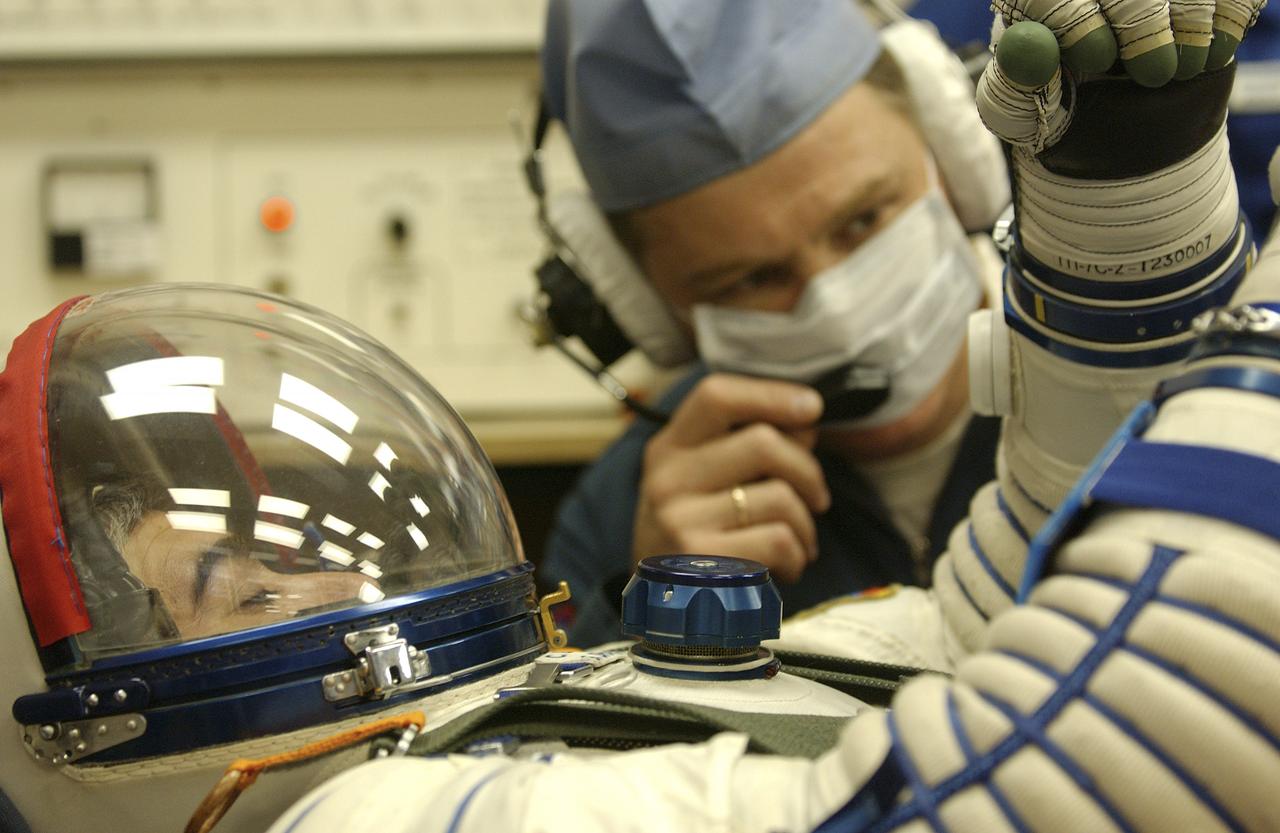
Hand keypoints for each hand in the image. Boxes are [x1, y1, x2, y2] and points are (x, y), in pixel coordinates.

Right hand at [632, 374, 830, 582]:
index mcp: (669, 447)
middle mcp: (667, 478)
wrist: (659, 603)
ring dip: (807, 523)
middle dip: (808, 470)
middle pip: (763, 443)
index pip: (716, 395)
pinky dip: (797, 555)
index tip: (812, 408)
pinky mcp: (702, 563)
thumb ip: (747, 445)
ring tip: (799, 541)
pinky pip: (778, 540)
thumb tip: (805, 422)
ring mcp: (681, 520)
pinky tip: (786, 565)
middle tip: (817, 497)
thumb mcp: (702, 480)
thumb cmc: (695, 530)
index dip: (771, 394)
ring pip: (781, 497)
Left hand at [978, 0, 1266, 151]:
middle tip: (1156, 72)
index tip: (1097, 58)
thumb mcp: (1020, 112)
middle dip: (1143, 25)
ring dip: (1188, 26)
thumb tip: (1026, 49)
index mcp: (1040, 0)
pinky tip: (1206, 57)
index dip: (1080, 22)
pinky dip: (1222, 21)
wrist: (1107, 134)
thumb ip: (1014, 83)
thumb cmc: (1052, 115)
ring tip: (1178, 70)